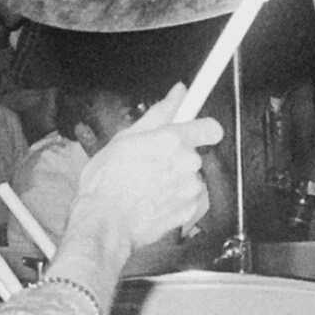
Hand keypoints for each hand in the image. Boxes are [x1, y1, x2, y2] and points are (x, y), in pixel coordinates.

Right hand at [68, 84, 224, 251]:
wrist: (104, 222)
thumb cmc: (106, 182)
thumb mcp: (125, 137)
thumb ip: (159, 113)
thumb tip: (178, 93)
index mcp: (171, 140)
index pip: (210, 127)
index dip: (202, 128)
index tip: (197, 129)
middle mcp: (186, 163)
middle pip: (194, 154)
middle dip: (177, 157)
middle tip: (151, 164)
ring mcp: (189, 189)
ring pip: (190, 177)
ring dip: (174, 179)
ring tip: (147, 185)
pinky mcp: (189, 210)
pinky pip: (187, 199)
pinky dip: (174, 199)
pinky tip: (152, 200)